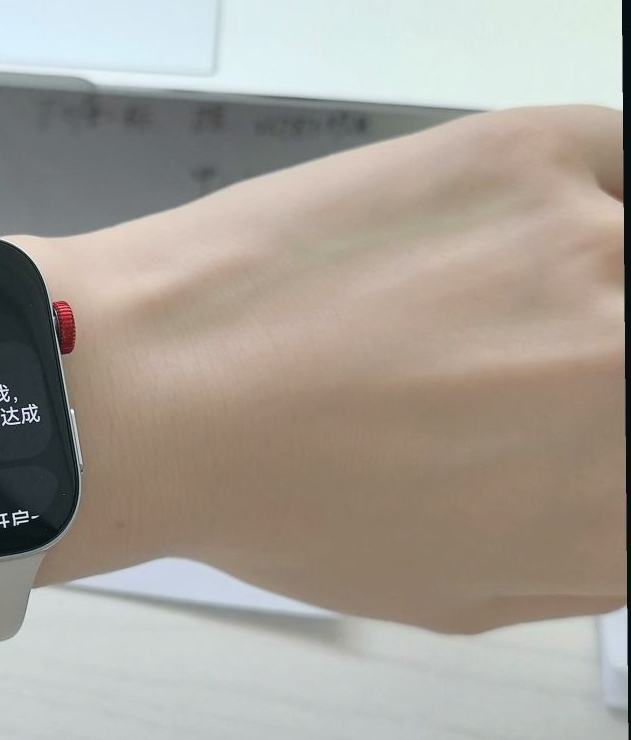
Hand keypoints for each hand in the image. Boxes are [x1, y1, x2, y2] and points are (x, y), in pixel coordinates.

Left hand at [40, 106, 624, 631]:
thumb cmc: (279, 503)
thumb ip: (593, 554)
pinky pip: (622, 161)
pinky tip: (519, 224)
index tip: (585, 404)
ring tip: (506, 296)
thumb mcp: (456, 590)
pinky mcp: (534, 150)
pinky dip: (594, 192)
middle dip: (603, 360)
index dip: (614, 430)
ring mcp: (598, 249)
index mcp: (624, 510)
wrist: (155, 386)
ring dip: (598, 278)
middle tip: (540, 352)